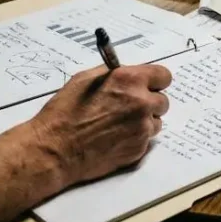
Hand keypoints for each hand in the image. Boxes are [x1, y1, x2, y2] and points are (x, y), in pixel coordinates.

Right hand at [29, 64, 171, 185]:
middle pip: (162, 100)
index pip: (163, 76)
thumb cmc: (65, 112)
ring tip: (118, 125)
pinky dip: (135, 138)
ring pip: (156, 122)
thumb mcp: (84, 79)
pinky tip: (115, 138)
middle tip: (128, 108)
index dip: (155, 81)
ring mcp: (142, 128)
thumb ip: (112, 73)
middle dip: (148, 103)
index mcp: (130, 80)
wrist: (56, 149)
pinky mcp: (139, 148)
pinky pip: (146, 140)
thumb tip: (126, 72)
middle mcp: (141, 103)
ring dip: (143, 122)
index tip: (147, 86)